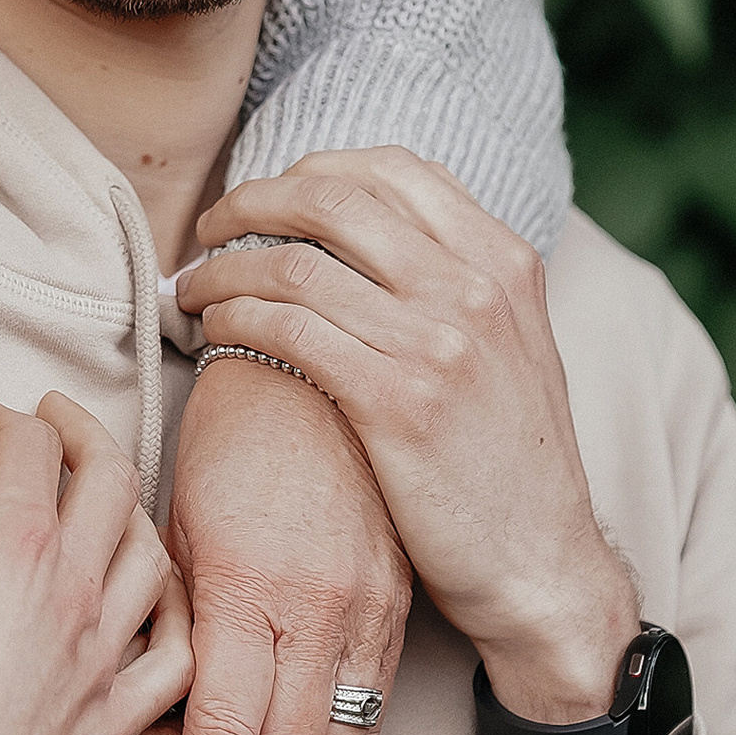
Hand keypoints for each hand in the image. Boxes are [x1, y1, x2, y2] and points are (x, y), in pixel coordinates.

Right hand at [0, 393, 193, 734]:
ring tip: (104, 506)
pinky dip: (175, 621)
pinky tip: (157, 611)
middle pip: (110, 478)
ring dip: (130, 515)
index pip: (25, 441)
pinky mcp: (110, 727)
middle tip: (49, 425)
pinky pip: (177, 660)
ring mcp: (102, 659)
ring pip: (154, 559)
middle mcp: (73, 589)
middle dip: (80, 434)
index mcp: (9, 541)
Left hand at [164, 355, 412, 734]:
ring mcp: (365, 607)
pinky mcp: (397, 601)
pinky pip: (370, 704)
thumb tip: (155, 692)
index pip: (227, 733)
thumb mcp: (180, 515)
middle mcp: (315, 605)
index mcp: (245, 582)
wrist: (321, 365)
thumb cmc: (232, 428)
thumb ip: (175, 609)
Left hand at [177, 151, 650, 734]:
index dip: (309, 169)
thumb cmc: (509, 463)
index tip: (265, 197)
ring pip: (294, 261)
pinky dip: (233, 317)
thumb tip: (378, 227)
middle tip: (208, 231)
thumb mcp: (513, 346)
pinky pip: (286, 327)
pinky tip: (213, 332)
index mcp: (504, 259)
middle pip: (332, 196)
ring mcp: (438, 341)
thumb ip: (458, 280)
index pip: (390, 167)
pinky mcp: (396, 401)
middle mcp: (475, 286)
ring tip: (192, 290)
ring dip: (223, 267)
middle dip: (251, 201)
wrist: (543, 568)